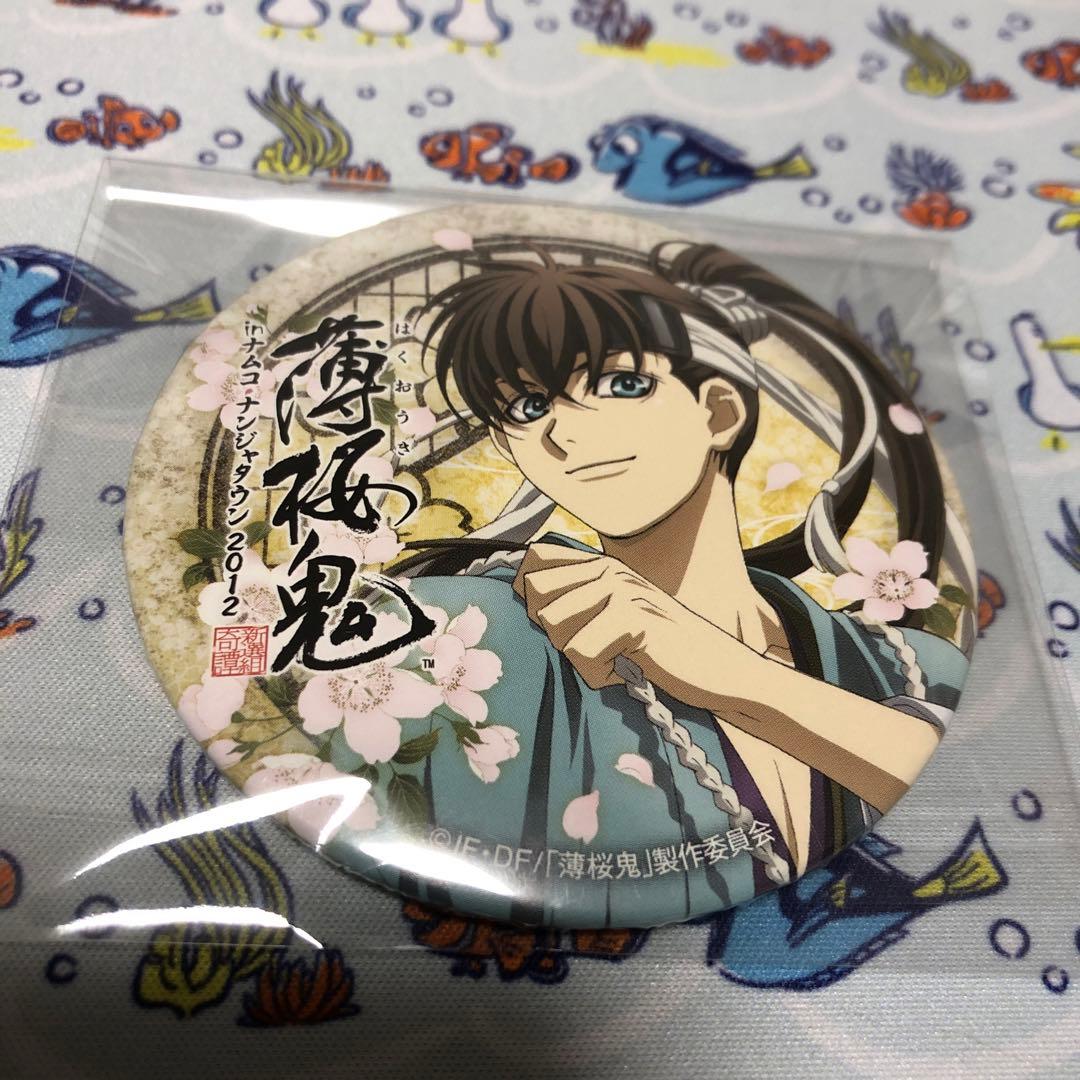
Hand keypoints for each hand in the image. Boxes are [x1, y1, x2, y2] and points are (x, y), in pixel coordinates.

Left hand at [512, 543, 759, 699]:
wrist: (720, 670)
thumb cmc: (662, 650)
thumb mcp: (615, 616)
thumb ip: (576, 600)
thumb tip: (523, 592)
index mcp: (601, 564)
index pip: (534, 561)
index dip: (533, 596)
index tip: (566, 624)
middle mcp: (608, 569)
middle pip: (536, 595)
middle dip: (555, 630)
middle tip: (594, 645)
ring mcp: (621, 590)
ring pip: (555, 627)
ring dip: (581, 657)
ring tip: (616, 659)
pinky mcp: (634, 618)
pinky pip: (581, 652)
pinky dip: (600, 674)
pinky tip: (628, 671)